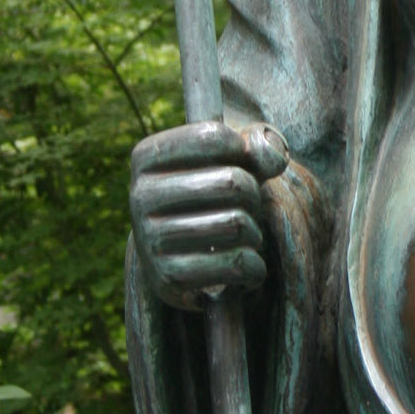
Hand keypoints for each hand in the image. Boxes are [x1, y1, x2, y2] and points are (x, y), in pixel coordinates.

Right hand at [130, 118, 288, 309]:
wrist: (182, 257)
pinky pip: (238, 264)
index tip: (241, 164)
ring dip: (255, 233)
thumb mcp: (231, 160)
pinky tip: (243, 267)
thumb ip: (257, 147)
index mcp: (145, 156)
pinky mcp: (168, 277)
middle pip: (233, 182)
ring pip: (237, 224)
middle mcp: (139, 195)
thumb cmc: (212, 195)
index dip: (243, 151)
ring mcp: (149, 238)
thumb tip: (275, 158)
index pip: (212, 136)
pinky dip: (254, 267)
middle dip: (254, 196)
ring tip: (242, 236)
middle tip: (247, 207)